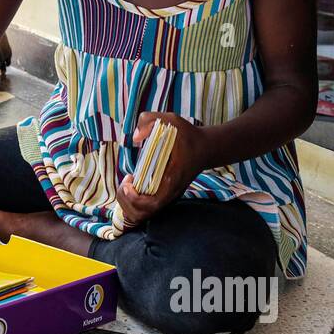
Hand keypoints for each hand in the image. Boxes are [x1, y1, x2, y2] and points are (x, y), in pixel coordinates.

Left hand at [115, 112, 209, 227]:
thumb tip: (134, 137)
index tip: (130, 181)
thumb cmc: (188, 134)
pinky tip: (134, 184)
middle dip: (127, 202)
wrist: (206, 148)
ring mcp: (168, 195)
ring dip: (130, 203)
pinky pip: (147, 207)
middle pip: (145, 214)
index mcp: (173, 179)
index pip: (154, 204)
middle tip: (126, 183)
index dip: (136, 199)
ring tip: (128, 184)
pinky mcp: (166, 194)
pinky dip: (135, 200)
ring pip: (145, 214)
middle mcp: (171, 192)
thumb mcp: (171, 119)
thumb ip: (150, 120)